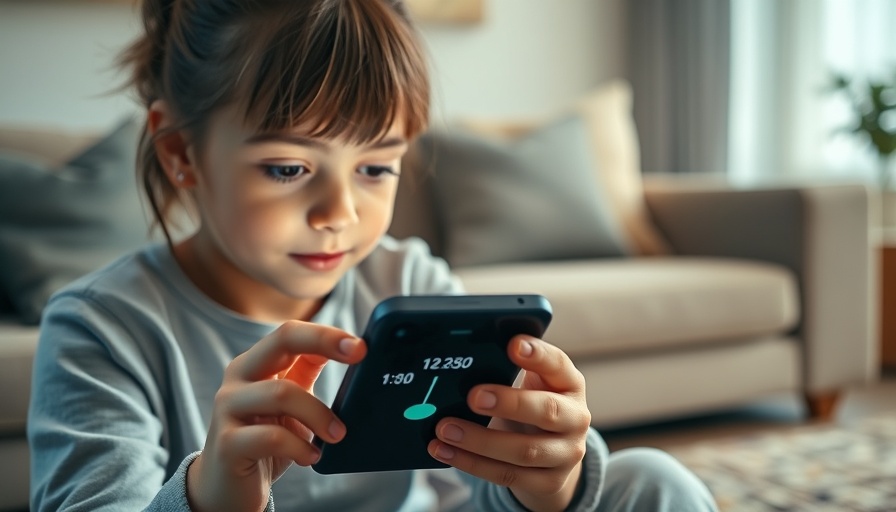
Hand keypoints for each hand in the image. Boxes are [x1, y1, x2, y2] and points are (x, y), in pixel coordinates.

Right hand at [186, 321, 365, 511]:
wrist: (226, 489)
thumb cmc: (264, 442)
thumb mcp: (290, 403)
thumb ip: (307, 373)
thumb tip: (352, 351)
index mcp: (256, 364)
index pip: (291, 333)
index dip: (327, 334)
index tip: (361, 345)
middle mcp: (238, 377)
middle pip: (282, 341)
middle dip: (324, 341)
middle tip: (360, 354)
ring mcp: (228, 408)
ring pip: (282, 393)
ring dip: (319, 415)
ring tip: (337, 435)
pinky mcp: (227, 443)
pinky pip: (272, 438)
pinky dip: (300, 447)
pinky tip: (311, 457)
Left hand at [427, 336, 590, 511]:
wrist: (555, 453)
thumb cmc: (533, 404)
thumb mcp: (532, 382)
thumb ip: (509, 367)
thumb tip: (467, 356)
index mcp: (570, 384)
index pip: (558, 364)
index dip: (538, 354)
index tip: (513, 344)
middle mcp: (576, 419)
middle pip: (547, 411)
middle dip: (508, 403)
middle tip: (473, 396)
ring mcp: (565, 454)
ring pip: (524, 451)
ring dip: (479, 440)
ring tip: (446, 428)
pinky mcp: (549, 482)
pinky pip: (507, 475)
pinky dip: (471, 463)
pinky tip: (444, 451)